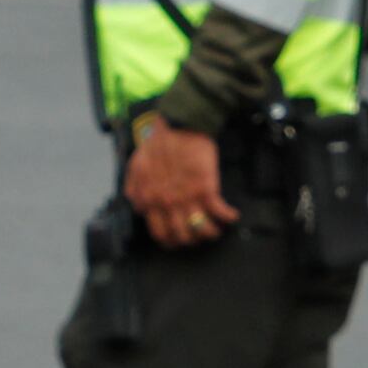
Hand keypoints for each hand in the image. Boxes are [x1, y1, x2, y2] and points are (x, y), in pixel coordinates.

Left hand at [122, 117, 234, 246]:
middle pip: (181, 236)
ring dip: (210, 233)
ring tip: (216, 229)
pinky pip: (219, 213)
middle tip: (198, 235)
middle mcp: (167, 203)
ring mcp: (187, 198)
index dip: (170, 239)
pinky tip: (232, 216)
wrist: (180, 127)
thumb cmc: (159, 143)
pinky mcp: (206, 189)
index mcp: (149, 199)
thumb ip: (134, 189)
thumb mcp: (136, 166)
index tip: (178, 237)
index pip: (159, 232)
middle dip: (191, 240)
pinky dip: (228, 218)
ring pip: (200, 230)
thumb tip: (139, 207)